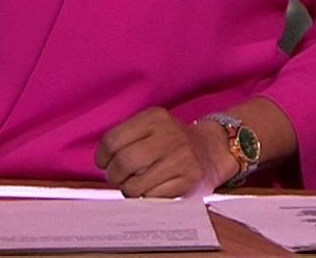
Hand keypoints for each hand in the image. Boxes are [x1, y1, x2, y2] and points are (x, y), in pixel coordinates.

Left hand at [94, 107, 235, 197]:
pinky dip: (147, 197)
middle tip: (118, 178)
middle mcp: (169, 135)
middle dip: (113, 176)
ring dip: (129, 190)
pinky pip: (151, 198)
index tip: (104, 163)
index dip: (102, 157)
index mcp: (155, 118)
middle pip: (123, 163)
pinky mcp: (188, 180)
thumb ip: (127, 138)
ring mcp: (181, 158)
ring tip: (136, 184)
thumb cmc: (172, 142)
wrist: (213, 150)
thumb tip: (102, 164)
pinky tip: (154, 188)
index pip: (113, 140)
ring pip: (134, 186)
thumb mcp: (152, 127)